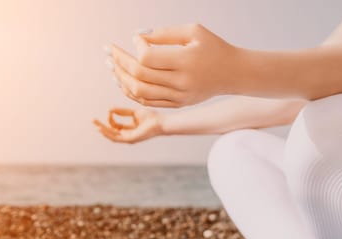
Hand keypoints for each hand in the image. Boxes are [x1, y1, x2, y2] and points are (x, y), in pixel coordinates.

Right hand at [93, 108, 163, 143]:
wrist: (160, 122)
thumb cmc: (151, 117)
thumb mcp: (134, 112)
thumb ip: (123, 111)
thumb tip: (110, 109)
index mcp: (130, 129)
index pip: (115, 125)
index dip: (111, 118)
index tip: (110, 111)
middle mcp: (128, 135)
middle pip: (111, 132)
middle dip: (102, 126)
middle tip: (93, 120)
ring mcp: (129, 138)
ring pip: (112, 136)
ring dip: (103, 131)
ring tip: (95, 125)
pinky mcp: (130, 139)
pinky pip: (116, 138)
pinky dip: (109, 133)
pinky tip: (102, 128)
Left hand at [106, 23, 241, 107]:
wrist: (233, 73)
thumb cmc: (212, 47)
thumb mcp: (193, 31)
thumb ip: (164, 33)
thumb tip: (137, 38)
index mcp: (185, 62)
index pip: (148, 58)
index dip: (136, 46)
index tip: (135, 38)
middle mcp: (181, 83)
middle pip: (139, 75)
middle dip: (120, 61)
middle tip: (108, 51)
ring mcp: (178, 97)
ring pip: (139, 92)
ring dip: (121, 78)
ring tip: (111, 65)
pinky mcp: (177, 104)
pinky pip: (147, 101)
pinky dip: (131, 91)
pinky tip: (122, 79)